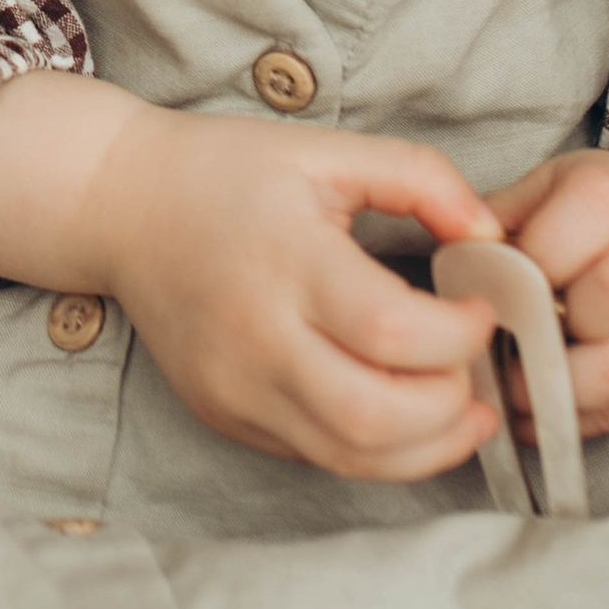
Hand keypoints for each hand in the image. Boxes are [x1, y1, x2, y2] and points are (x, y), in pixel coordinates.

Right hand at [79, 108, 504, 481]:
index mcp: (286, 262)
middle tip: (475, 371)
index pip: (395, 333)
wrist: (118, 205)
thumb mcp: (326, 151)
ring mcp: (233, 388)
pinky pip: (316, 457)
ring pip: (351, 458)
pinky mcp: (224, 415)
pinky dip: (373, 448)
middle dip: (451, 407)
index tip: (482, 307)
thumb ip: (420, 177)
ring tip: (462, 411)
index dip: (462, 334)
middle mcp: (254, 338)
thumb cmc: (227, 171)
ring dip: (426, 447)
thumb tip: (490, 239)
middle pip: (376, 418)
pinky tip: (401, 414)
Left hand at [487, 136, 608, 436]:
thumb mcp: (541, 194)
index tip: (503, 284)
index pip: (593, 213)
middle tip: (511, 342)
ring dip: (559, 388)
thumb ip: (495, 223)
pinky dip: (584, 415)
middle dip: (555, 324)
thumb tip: (459, 264)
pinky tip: (551, 402)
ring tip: (518, 386)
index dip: (538, 256)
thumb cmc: (589, 218)